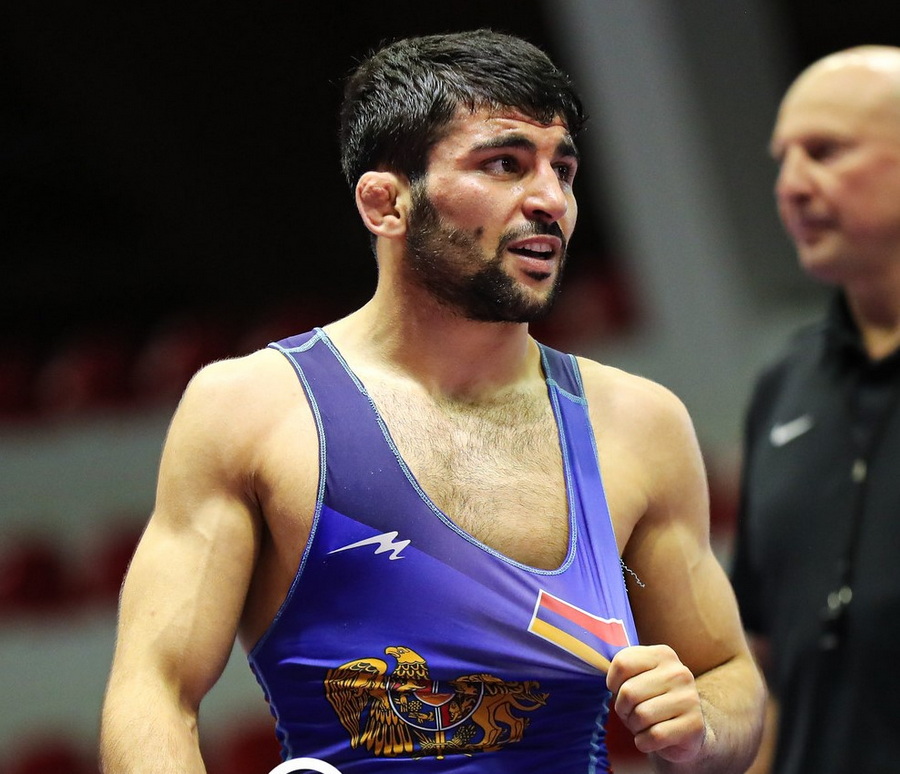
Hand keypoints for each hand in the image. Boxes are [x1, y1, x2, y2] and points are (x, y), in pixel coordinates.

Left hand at [607, 644, 705, 762]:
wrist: (688, 729)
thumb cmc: (654, 700)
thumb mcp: (640, 677)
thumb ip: (622, 668)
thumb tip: (595, 664)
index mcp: (663, 654)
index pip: (622, 663)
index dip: (613, 683)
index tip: (619, 690)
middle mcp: (679, 672)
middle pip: (628, 692)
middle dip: (623, 709)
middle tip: (631, 713)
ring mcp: (690, 698)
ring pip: (641, 715)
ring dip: (634, 727)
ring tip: (643, 725)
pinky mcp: (694, 725)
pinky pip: (654, 736)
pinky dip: (644, 742)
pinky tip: (652, 738)